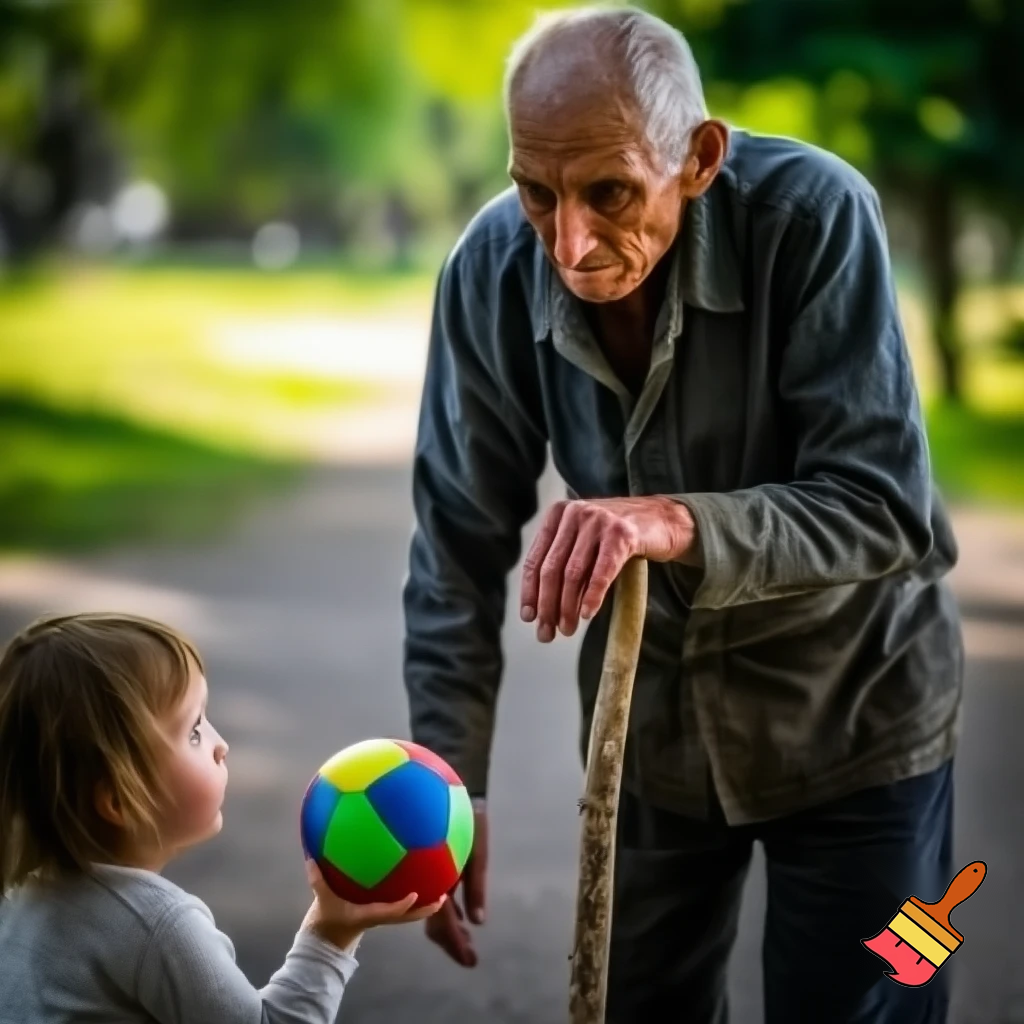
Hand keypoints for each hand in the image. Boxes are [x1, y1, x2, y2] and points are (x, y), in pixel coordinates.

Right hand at [301, 859, 445, 952]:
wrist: (328, 937)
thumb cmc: (328, 917)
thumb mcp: (321, 899)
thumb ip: (317, 880)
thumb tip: (311, 859)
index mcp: (368, 915)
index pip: (389, 913)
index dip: (403, 906)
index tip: (415, 894)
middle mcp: (381, 916)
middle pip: (408, 917)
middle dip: (426, 908)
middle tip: (444, 895)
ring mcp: (384, 915)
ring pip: (409, 913)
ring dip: (426, 903)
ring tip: (443, 886)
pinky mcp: (384, 911)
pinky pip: (403, 905)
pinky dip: (414, 896)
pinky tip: (422, 878)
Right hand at [425, 805, 487, 966]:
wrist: (438, 782)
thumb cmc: (461, 811)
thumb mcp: (477, 847)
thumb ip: (476, 883)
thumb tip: (479, 922)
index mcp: (436, 878)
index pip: (442, 921)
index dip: (455, 944)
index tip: (470, 962)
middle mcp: (427, 878)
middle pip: (435, 922)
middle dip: (453, 942)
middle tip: (470, 958)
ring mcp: (425, 871)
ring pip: (433, 909)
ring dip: (449, 926)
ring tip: (466, 939)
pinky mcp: (427, 862)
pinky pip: (435, 890)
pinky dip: (446, 906)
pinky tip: (459, 911)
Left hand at [520, 496, 697, 641]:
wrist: (663, 520)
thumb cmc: (619, 536)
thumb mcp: (584, 540)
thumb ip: (564, 562)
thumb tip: (542, 607)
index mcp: (558, 514)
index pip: (535, 559)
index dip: (529, 592)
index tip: (529, 617)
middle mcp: (575, 513)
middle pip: (552, 569)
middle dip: (547, 605)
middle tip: (547, 632)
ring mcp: (599, 520)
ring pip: (573, 573)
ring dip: (567, 607)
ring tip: (567, 629)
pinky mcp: (622, 534)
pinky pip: (601, 572)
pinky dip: (592, 596)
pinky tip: (587, 614)